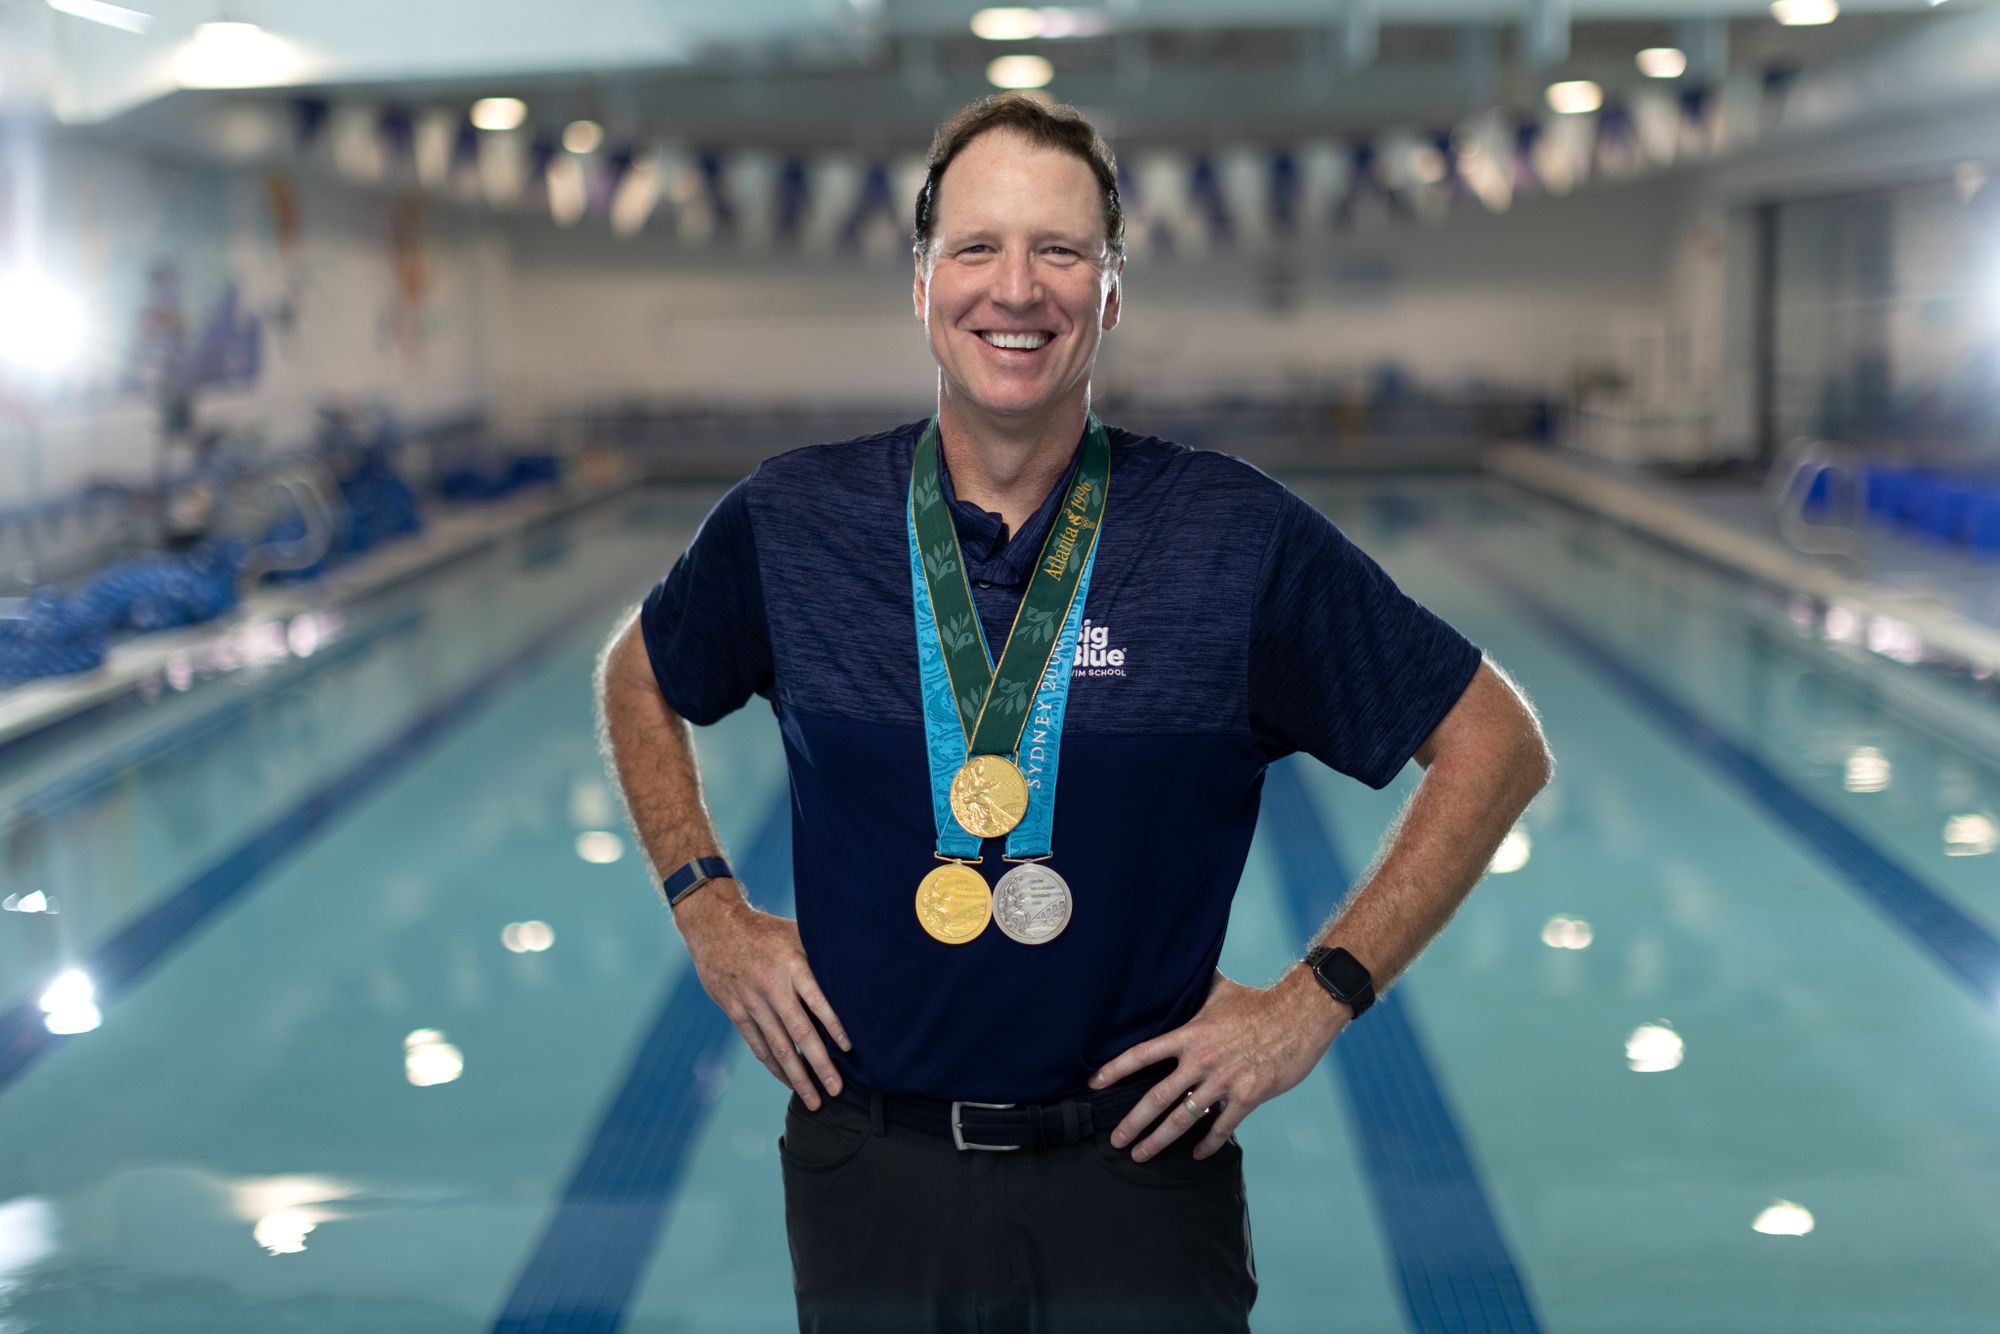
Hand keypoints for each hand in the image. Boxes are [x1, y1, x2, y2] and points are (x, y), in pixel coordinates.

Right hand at [676, 889, 851, 1109]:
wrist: (715, 926)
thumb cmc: (766, 930)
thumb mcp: (797, 932)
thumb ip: (821, 955)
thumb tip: (859, 969)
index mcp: (793, 965)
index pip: (818, 1001)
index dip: (834, 1026)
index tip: (850, 1050)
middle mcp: (772, 987)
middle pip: (800, 1033)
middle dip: (820, 1065)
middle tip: (837, 1090)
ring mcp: (752, 1001)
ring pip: (778, 1046)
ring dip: (797, 1076)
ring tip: (814, 1099)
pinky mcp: (735, 1010)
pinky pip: (758, 1044)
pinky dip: (774, 1065)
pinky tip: (788, 1081)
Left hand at [1089, 967, 1346, 1160]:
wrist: (1300, 1015)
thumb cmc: (1259, 1001)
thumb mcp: (1220, 990)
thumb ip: (1195, 990)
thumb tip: (1177, 971)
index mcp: (1190, 1034)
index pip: (1142, 1054)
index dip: (1115, 1070)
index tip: (1094, 1085)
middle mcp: (1201, 1060)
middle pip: (1157, 1098)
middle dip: (1132, 1122)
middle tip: (1114, 1140)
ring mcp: (1224, 1081)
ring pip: (1183, 1118)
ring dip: (1159, 1140)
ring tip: (1141, 1155)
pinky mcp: (1248, 1096)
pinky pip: (1221, 1126)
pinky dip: (1207, 1143)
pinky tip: (1197, 1154)